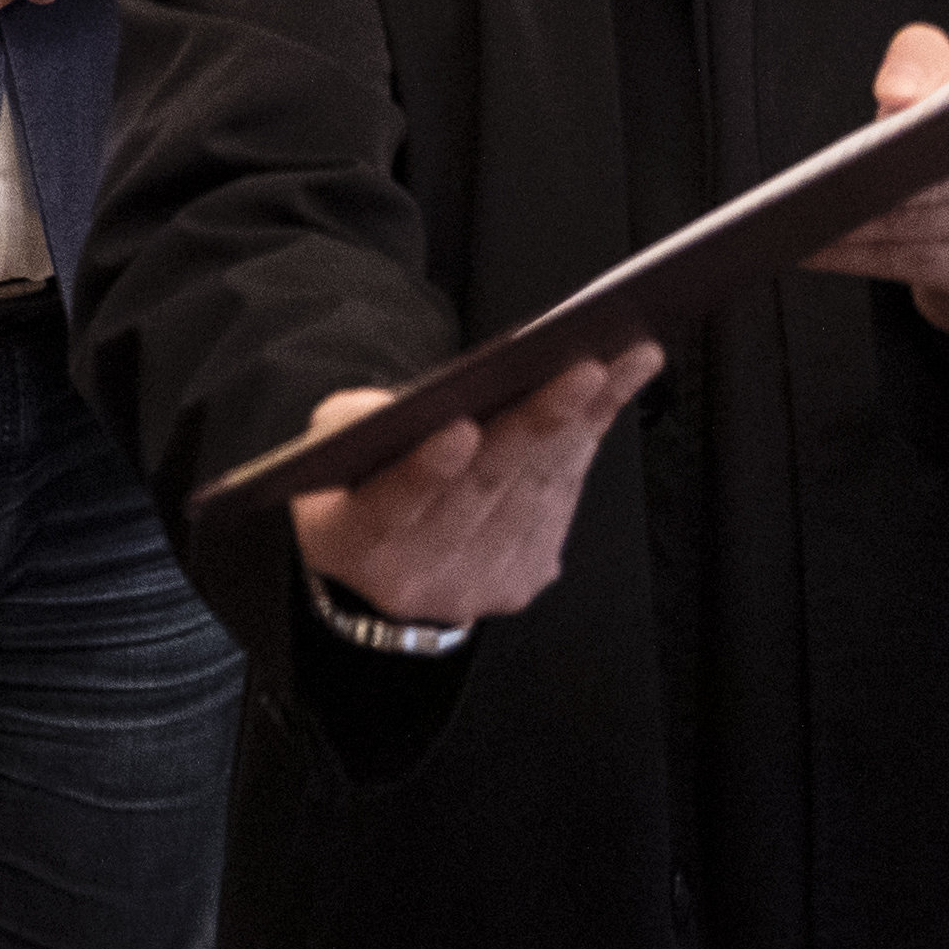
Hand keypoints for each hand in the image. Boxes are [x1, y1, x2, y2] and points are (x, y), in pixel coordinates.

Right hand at [285, 351, 663, 629]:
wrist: (381, 563)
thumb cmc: (354, 481)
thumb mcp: (328, 446)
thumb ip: (358, 421)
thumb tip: (443, 393)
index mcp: (349, 542)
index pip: (389, 508)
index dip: (426, 470)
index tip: (460, 427)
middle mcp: (414, 575)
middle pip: (482, 494)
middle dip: (538, 425)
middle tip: (582, 371)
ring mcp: (474, 584)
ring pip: (535, 495)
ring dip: (584, 424)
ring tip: (621, 364)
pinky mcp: (521, 581)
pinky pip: (560, 504)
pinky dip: (585, 444)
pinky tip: (609, 398)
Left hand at [808, 20, 948, 339]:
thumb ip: (923, 67)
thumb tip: (898, 95)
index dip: (920, 124)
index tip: (873, 128)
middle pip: (939, 179)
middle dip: (867, 180)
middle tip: (808, 183)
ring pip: (919, 226)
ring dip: (850, 224)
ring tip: (796, 216)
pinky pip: (912, 265)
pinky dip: (856, 256)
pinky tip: (814, 248)